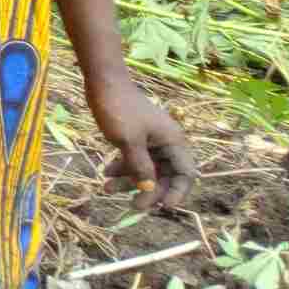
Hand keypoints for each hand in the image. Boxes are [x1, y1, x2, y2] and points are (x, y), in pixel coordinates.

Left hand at [87, 71, 197, 212]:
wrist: (102, 81)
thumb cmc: (118, 109)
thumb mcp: (128, 141)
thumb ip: (140, 167)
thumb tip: (149, 190)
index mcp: (173, 141)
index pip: (185, 174)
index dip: (178, 192)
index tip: (163, 207)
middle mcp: (166, 142)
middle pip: (165, 175)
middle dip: (149, 191)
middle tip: (133, 206)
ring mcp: (150, 140)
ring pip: (146, 168)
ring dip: (129, 181)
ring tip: (106, 190)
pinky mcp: (135, 137)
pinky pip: (133, 158)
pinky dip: (122, 167)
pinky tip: (105, 175)